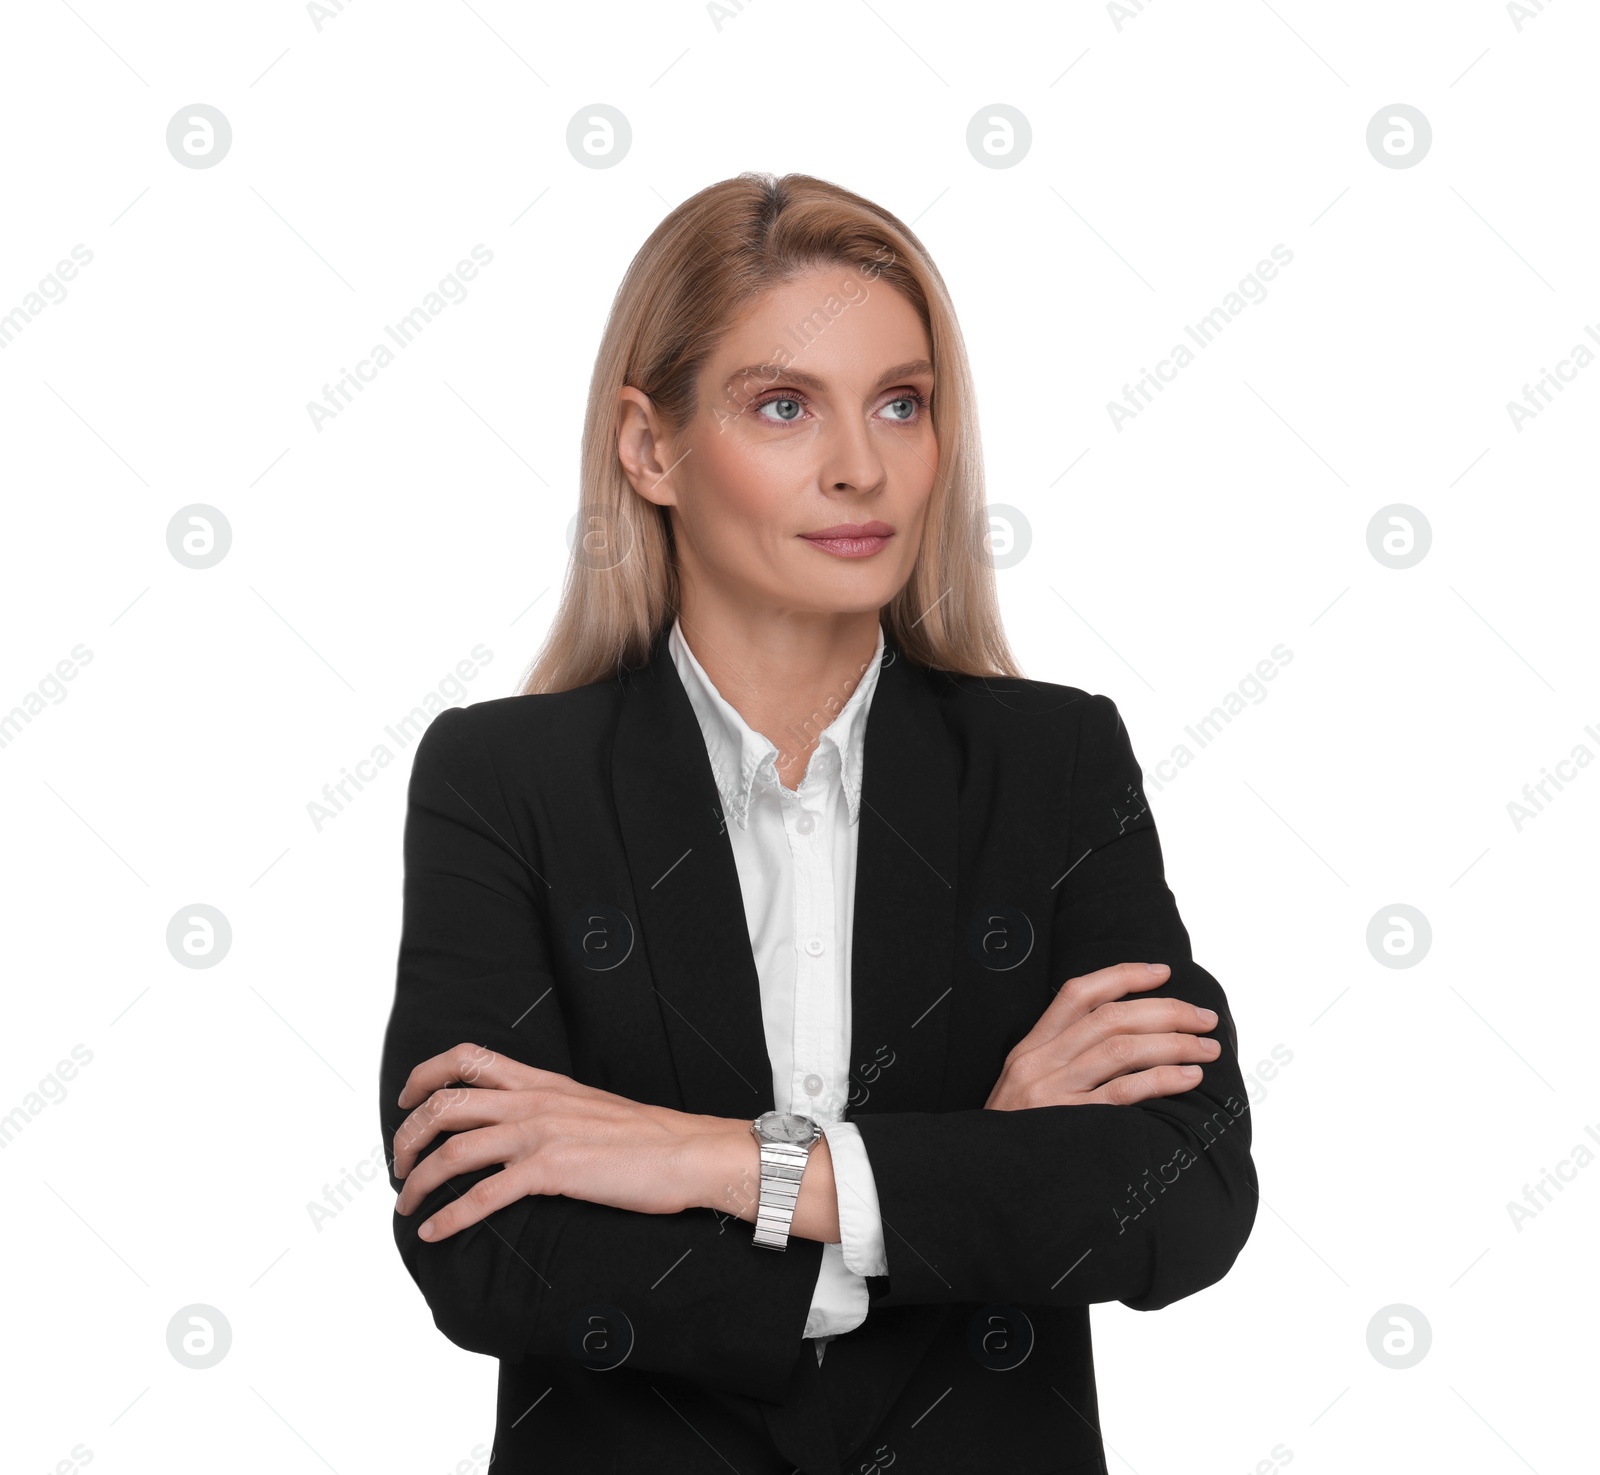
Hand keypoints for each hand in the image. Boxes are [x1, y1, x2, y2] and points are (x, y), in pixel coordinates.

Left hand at [392, 1042, 722, 1240]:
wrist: (687, 1152)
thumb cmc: (646, 1138)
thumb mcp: (588, 1107)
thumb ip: (550, 1110)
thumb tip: (518, 1130)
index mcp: (542, 1082)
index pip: (468, 1057)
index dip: (425, 1075)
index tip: (406, 1100)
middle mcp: (534, 1100)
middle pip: (445, 1104)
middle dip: (408, 1135)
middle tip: (399, 1165)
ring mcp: (540, 1133)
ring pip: (454, 1149)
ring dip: (417, 1181)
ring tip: (405, 1206)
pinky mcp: (552, 1170)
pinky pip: (484, 1194)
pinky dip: (450, 1216)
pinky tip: (434, 1232)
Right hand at [985, 961, 1219, 1110]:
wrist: (985, 1176)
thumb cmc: (1016, 1133)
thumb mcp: (1024, 1085)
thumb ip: (1060, 1059)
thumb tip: (1121, 1038)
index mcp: (1031, 1047)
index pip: (1078, 993)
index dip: (1123, 976)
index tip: (1162, 972)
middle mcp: (1040, 1062)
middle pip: (1111, 1017)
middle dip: (1167, 1011)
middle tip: (1205, 1018)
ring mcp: (1053, 1091)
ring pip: (1122, 1049)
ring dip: (1174, 1044)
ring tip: (1207, 1049)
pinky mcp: (1070, 1123)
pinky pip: (1124, 1092)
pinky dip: (1162, 1079)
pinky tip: (1189, 1077)